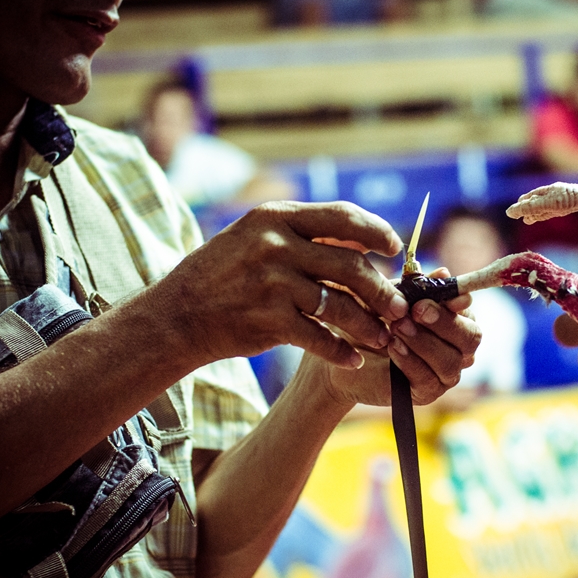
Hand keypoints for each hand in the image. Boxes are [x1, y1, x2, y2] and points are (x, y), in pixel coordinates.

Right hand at [153, 201, 407, 368]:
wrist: (178, 315)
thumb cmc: (224, 273)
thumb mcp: (255, 236)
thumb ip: (302, 234)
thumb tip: (360, 238)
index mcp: (277, 217)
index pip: (342, 217)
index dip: (376, 231)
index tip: (394, 249)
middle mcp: (276, 245)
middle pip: (350, 264)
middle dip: (381, 288)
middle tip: (399, 307)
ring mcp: (272, 283)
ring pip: (340, 305)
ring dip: (368, 324)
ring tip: (384, 337)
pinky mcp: (269, 321)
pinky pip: (319, 337)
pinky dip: (340, 351)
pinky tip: (354, 360)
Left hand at [300, 268, 480, 410]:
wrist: (342, 351)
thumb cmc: (370, 318)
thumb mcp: (389, 296)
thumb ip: (416, 287)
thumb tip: (444, 272)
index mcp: (455, 318)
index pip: (469, 311)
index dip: (456, 302)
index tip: (429, 297)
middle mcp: (457, 347)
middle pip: (470, 337)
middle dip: (444, 322)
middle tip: (415, 311)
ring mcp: (445, 372)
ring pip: (450, 361)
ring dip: (423, 342)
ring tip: (396, 328)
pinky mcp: (426, 393)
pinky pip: (429, 380)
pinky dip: (411, 362)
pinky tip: (393, 347)